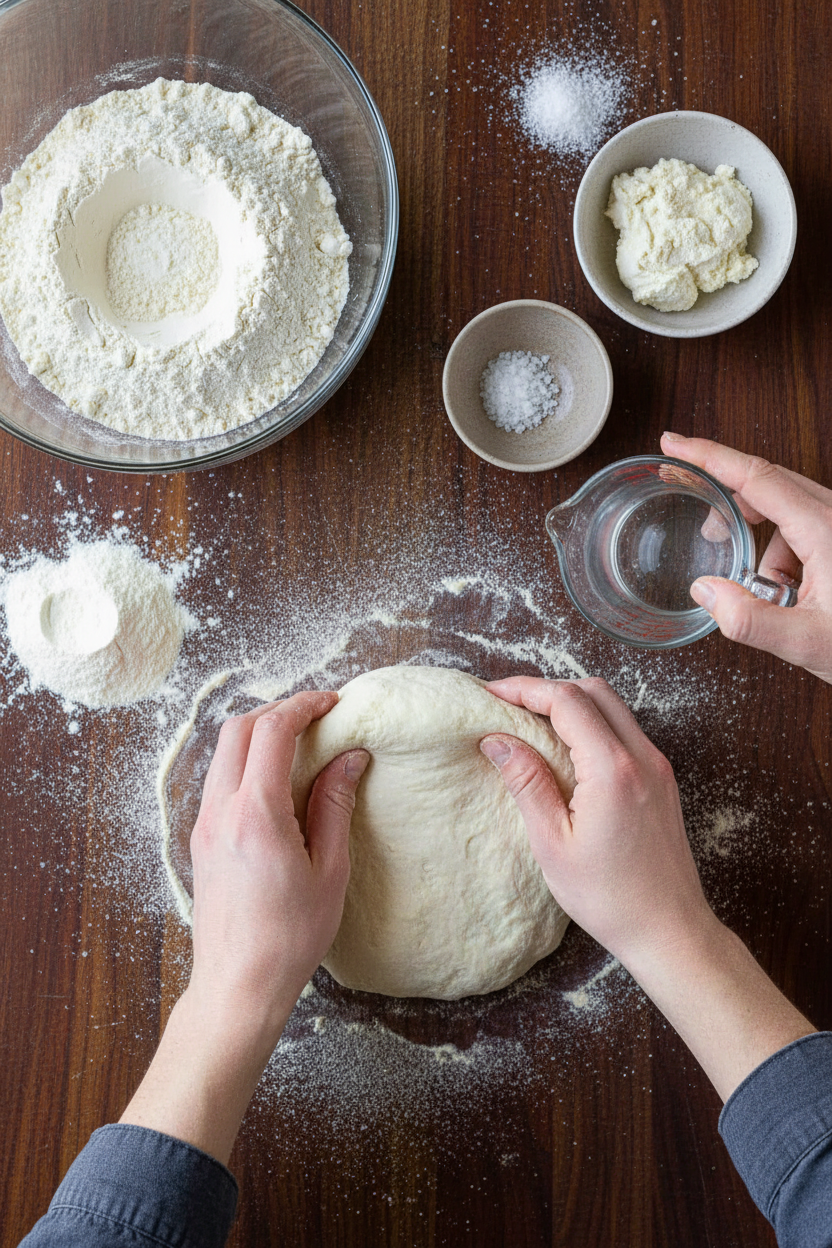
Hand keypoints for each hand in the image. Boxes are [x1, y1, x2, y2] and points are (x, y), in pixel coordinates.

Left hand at [121, 692, 367, 1162]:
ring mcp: (203, 824)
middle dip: (278, 711)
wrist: (238, 985)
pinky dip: (247, 763)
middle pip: (238, 729)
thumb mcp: (329, 870)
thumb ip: (334, 805)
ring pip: (224, 752)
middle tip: (317, 718)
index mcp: (256, 814)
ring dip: (259, 736)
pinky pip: (220, 781)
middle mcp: (220, 811)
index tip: (334, 704)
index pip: (272, 731)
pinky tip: (279, 783)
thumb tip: (349, 758)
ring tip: (301, 747)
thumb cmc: (290, 937)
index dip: (304, 706)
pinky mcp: (200, 839)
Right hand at [480, 676, 709, 968]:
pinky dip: (592, 724)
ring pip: (612, 706)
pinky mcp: (662, 779)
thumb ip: (526, 783)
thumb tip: (497, 740)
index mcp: (612, 770)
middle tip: (509, 704)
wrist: (670, 930)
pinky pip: (624, 731)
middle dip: (547, 688)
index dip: (524, 689)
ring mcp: (658, 766)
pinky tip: (564, 749)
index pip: (566, 700)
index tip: (491, 694)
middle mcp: (642, 757)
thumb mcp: (553, 844)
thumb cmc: (609, 898)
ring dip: (571, 703)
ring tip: (531, 723)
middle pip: (593, 690)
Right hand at [661, 431, 831, 681]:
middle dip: (726, 497)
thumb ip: (750, 620)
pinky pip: (804, 529)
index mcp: (825, 528)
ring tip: (763, 588)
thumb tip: (704, 590)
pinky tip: (792, 593)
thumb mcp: (809, 643)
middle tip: (694, 508)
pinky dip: (785, 554)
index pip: (755, 476)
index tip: (674, 444)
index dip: (709, 456)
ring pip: (786, 509)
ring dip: (761, 538)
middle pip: (767, 482)